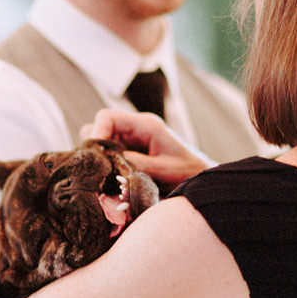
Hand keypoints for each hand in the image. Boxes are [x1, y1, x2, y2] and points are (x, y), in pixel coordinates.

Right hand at [83, 108, 211, 189]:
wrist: (202, 180)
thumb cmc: (188, 172)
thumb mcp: (164, 170)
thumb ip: (137, 164)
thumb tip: (109, 163)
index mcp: (145, 125)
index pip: (107, 116)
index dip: (96, 133)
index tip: (94, 156)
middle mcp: (136, 129)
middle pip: (100, 128)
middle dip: (96, 148)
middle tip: (99, 170)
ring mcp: (132, 140)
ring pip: (102, 142)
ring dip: (101, 158)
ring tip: (107, 177)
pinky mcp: (131, 153)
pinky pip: (109, 154)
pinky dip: (107, 165)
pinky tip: (113, 181)